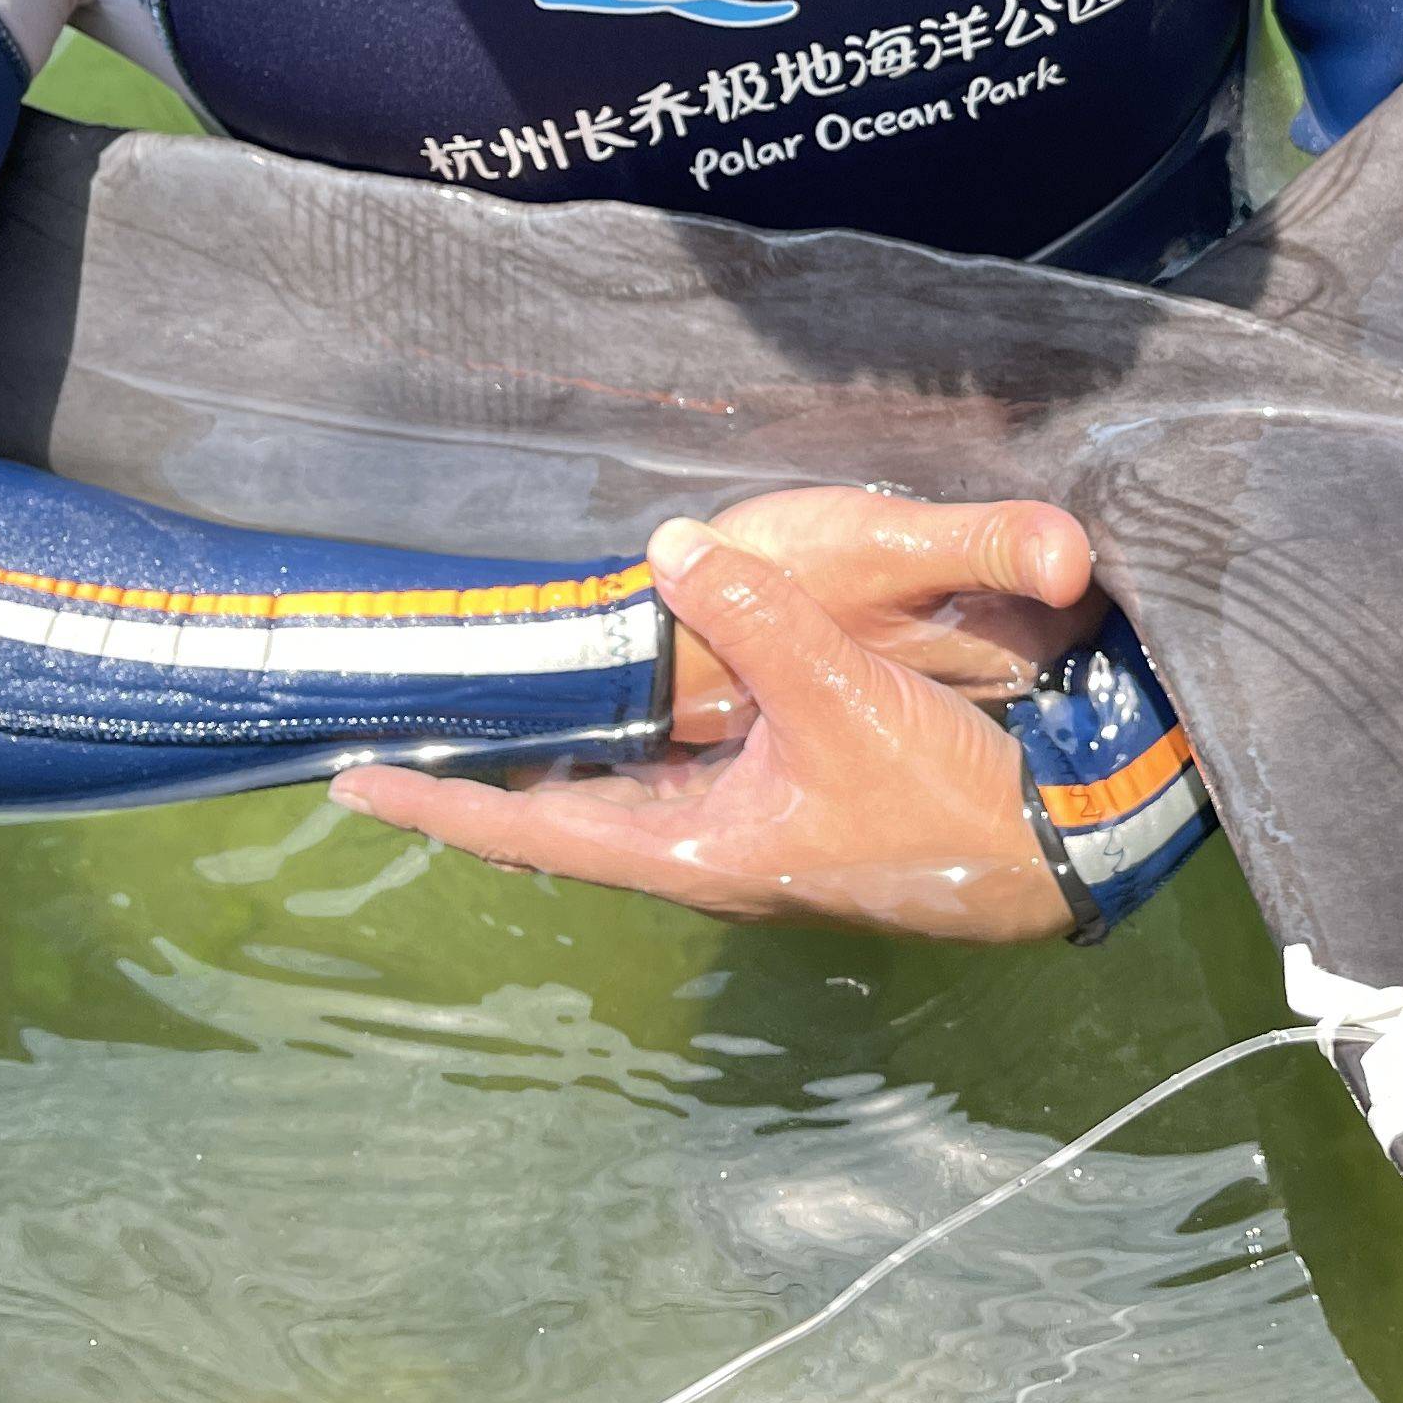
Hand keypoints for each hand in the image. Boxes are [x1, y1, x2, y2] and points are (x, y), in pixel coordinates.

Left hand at [328, 516, 1071, 941]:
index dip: (440, 802)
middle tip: (404, 723)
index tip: (350, 782)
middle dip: (485, 769)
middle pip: (561, 813)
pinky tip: (621, 699)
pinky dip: (631, 739)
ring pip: (619, 793)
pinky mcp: (787, 812)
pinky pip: (678, 775)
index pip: (532, 827)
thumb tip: (671, 549)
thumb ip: (758, 617)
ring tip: (489, 701)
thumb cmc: (943, 800)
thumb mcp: (845, 698)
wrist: (1052, 850)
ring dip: (556, 752)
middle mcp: (701, 853)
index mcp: (691, 852)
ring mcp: (744, 837)